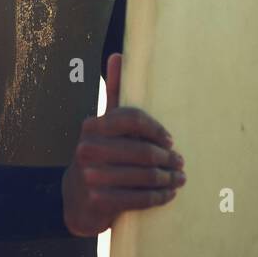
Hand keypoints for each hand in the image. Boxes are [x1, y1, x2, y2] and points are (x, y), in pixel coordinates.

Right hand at [62, 52, 185, 236]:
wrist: (77, 201)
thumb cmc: (98, 155)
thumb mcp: (103, 125)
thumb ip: (113, 92)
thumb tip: (117, 55)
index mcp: (92, 125)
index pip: (132, 119)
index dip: (156, 129)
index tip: (170, 140)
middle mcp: (88, 148)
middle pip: (142, 150)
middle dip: (167, 158)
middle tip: (181, 162)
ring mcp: (92, 176)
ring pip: (144, 175)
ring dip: (168, 178)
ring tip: (179, 178)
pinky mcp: (100, 201)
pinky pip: (139, 198)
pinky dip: (158, 197)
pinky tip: (168, 195)